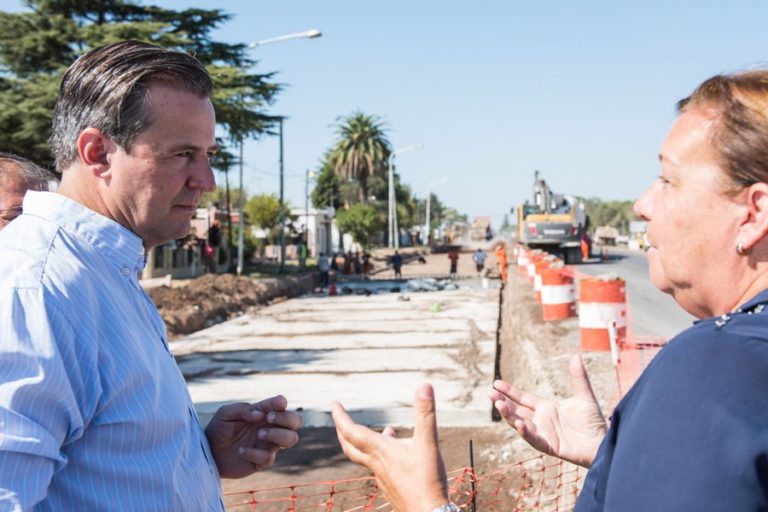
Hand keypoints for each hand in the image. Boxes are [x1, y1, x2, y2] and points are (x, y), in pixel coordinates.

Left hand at [205, 395, 302, 478]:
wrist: (208, 452)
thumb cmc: (218, 429)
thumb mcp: (225, 414)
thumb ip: (243, 409)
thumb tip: (260, 414)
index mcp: (264, 413)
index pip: (281, 405)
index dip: (282, 403)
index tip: (277, 403)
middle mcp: (271, 427)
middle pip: (296, 421)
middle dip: (287, 418)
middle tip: (269, 418)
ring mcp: (268, 444)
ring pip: (291, 439)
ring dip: (278, 435)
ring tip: (259, 434)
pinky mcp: (261, 461)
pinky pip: (269, 457)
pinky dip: (255, 453)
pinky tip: (241, 451)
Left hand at [332, 383, 449, 511]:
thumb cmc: (427, 481)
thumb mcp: (428, 442)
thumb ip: (426, 413)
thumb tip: (425, 385)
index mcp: (380, 450)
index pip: (351, 430)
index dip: (340, 416)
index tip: (334, 403)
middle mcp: (376, 464)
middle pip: (350, 446)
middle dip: (343, 430)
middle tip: (340, 418)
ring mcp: (383, 477)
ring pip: (367, 457)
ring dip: (367, 442)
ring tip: (386, 431)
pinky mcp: (392, 487)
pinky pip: (381, 468)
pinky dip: (384, 456)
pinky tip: (401, 456)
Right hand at [488, 354, 606, 467]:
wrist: (604, 443)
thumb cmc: (594, 422)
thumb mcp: (585, 396)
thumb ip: (579, 377)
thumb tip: (576, 355)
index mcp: (546, 408)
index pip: (522, 398)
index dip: (509, 391)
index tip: (496, 383)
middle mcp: (541, 420)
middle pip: (516, 410)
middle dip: (502, 402)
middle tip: (490, 393)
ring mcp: (543, 434)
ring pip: (520, 424)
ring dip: (508, 415)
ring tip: (498, 404)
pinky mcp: (549, 446)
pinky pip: (533, 440)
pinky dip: (525, 433)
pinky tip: (519, 423)